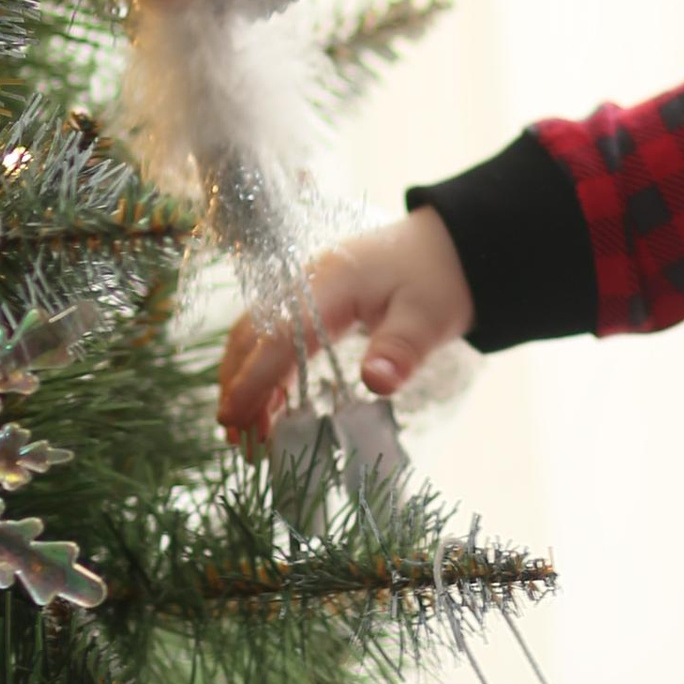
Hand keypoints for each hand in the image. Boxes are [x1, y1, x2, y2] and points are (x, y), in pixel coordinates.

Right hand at [216, 207, 473, 446]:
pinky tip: (269, 406)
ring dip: (244, 382)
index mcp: (331, 283)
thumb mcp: (431, 316)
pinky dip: (264, 374)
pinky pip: (275, 338)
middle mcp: (305, 284)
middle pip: (253, 336)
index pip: (280, 337)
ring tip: (245, 433)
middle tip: (236, 439)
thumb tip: (376, 384)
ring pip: (256, 337)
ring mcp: (304, 292)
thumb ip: (400, 350)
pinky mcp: (310, 304)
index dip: (254, 380)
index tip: (233, 418)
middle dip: (238, 387)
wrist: (450, 245)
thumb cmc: (440, 277)